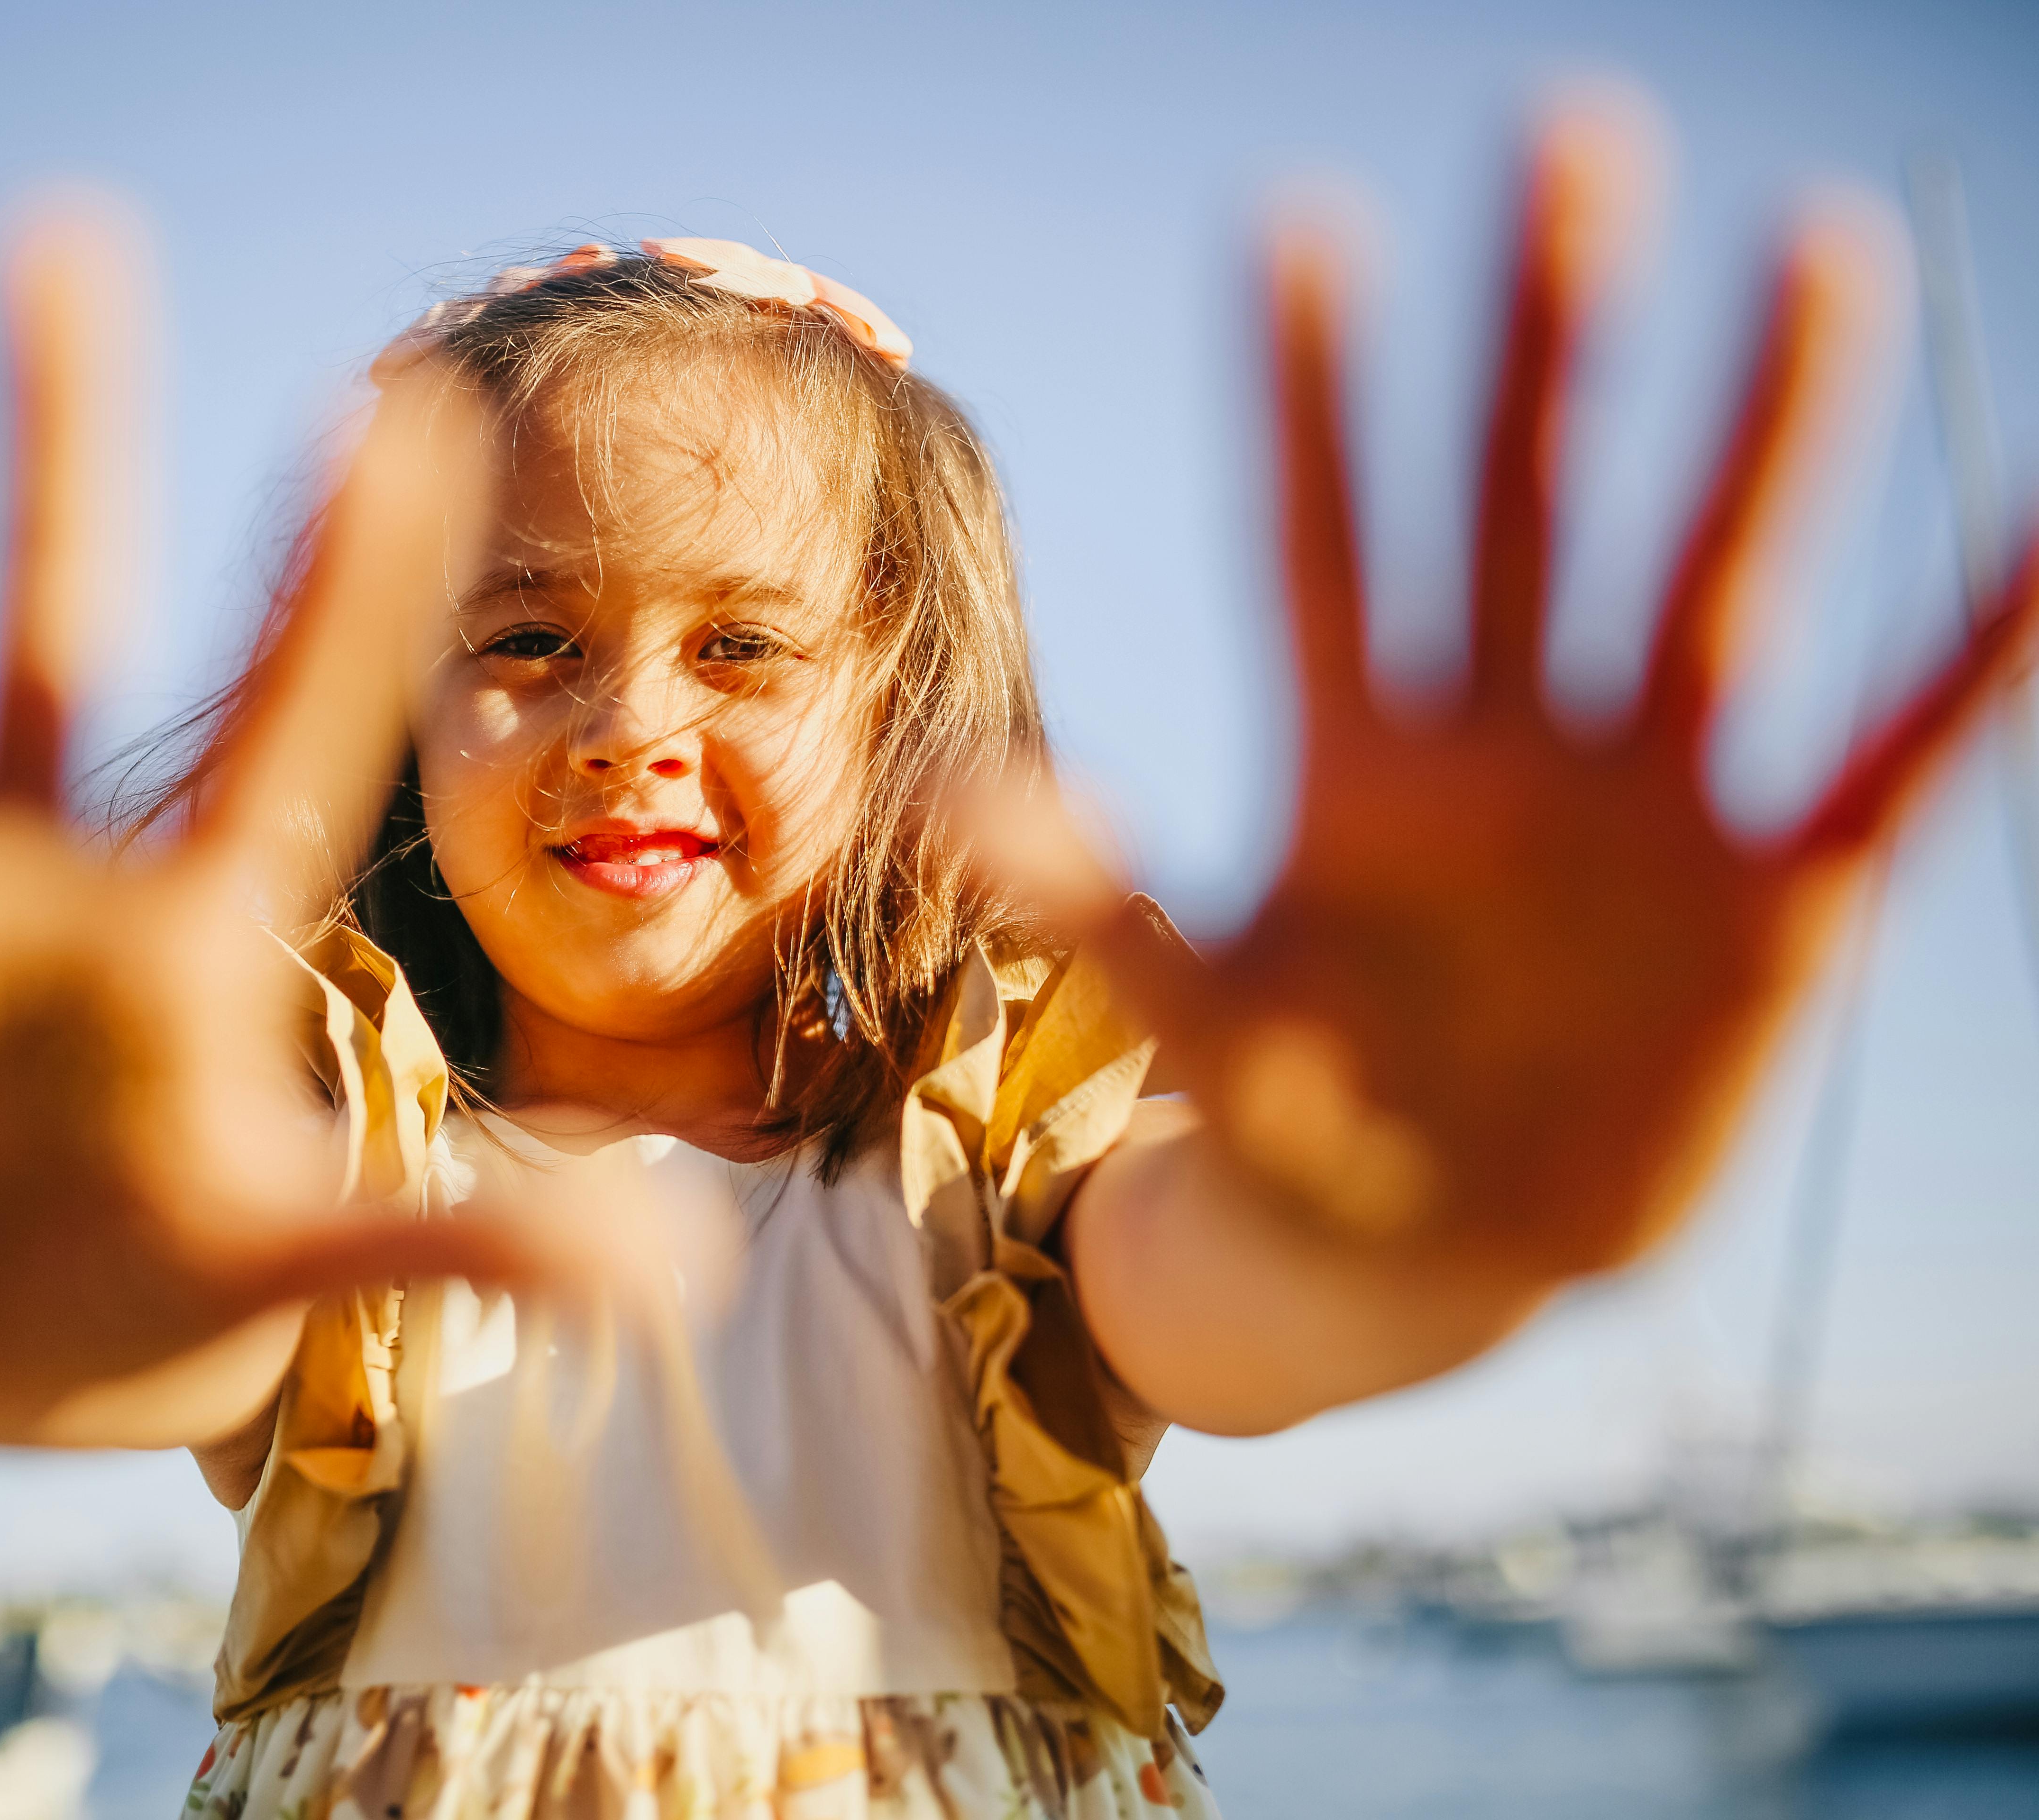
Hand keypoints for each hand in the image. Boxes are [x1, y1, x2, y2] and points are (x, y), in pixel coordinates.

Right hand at [0, 201, 578, 1446]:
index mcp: (179, 929)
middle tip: (65, 235)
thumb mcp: (300, 1266)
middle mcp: (21, 873)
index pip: (282, 723)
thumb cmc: (159, 1287)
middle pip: (54, 626)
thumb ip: (465, 1259)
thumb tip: (669, 1302)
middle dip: (56, 448)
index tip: (401, 414)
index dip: (338, 587)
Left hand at [1036, 97, 2037, 1280]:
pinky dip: (1975, 652)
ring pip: (1709, 580)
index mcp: (1360, 766)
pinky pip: (1895, 750)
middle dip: (1543, 337)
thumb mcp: (1201, 1016)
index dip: (1311, 395)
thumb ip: (1098, 909)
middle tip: (1567, 130)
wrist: (1427, 1254)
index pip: (1325, 540)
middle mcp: (1506, 748)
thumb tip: (948, 807)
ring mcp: (1645, 809)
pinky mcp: (1773, 901)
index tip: (1295, 224)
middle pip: (1522, 502)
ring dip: (1764, 426)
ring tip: (1813, 240)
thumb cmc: (1295, 1128)